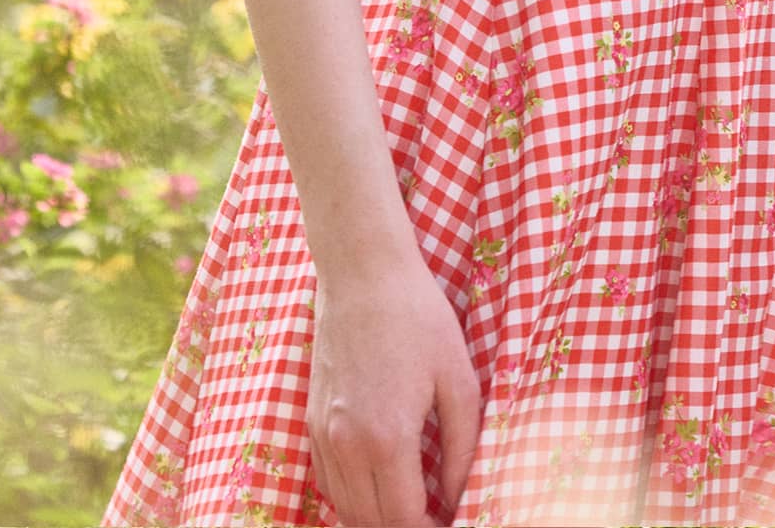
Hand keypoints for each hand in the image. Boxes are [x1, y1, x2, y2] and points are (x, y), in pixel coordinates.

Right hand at [307, 252, 482, 527]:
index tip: (448, 521)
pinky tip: (376, 482)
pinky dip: (349, 496)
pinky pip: (326, 481)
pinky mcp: (311, 419)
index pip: (402, 520)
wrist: (362, 271)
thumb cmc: (417, 317)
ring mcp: (323, 433)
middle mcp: (347, 444)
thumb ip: (463, 448)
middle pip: (369, 523)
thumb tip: (459, 497)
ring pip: (343, 507)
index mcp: (387, 438)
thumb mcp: (458, 378)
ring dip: (374, 518)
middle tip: (431, 515)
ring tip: (408, 506)